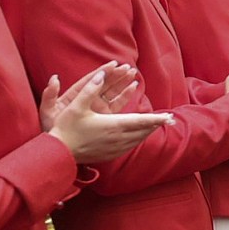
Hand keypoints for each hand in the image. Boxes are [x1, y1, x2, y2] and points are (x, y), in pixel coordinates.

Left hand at [39, 61, 139, 128]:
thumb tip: (54, 78)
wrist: (60, 147)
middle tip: (128, 67)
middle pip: (104, 83)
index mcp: (76, 95)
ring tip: (133, 73)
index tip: (114, 63)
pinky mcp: (104, 117)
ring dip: (123, 82)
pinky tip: (133, 87)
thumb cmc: (52, 130)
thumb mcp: (48, 112)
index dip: (102, 71)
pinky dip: (125, 95)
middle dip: (116, 74)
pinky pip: (117, 104)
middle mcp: (88, 99)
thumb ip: (50, 95)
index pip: (91, 80)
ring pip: (112, 92)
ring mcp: (97, 108)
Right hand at [47, 69, 173, 162]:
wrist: (59, 153)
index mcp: (113, 125)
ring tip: (156, 126)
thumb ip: (90, 89)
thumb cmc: (66, 129)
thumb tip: (101, 74)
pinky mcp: (110, 155)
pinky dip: (137, 140)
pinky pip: (129, 146)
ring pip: (137, 140)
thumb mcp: (76, 106)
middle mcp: (117, 138)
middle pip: (143, 131)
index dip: (156, 118)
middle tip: (168, 120)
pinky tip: (138, 137)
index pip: (141, 121)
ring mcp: (114, 148)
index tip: (169, 117)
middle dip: (156, 124)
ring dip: (147, 132)